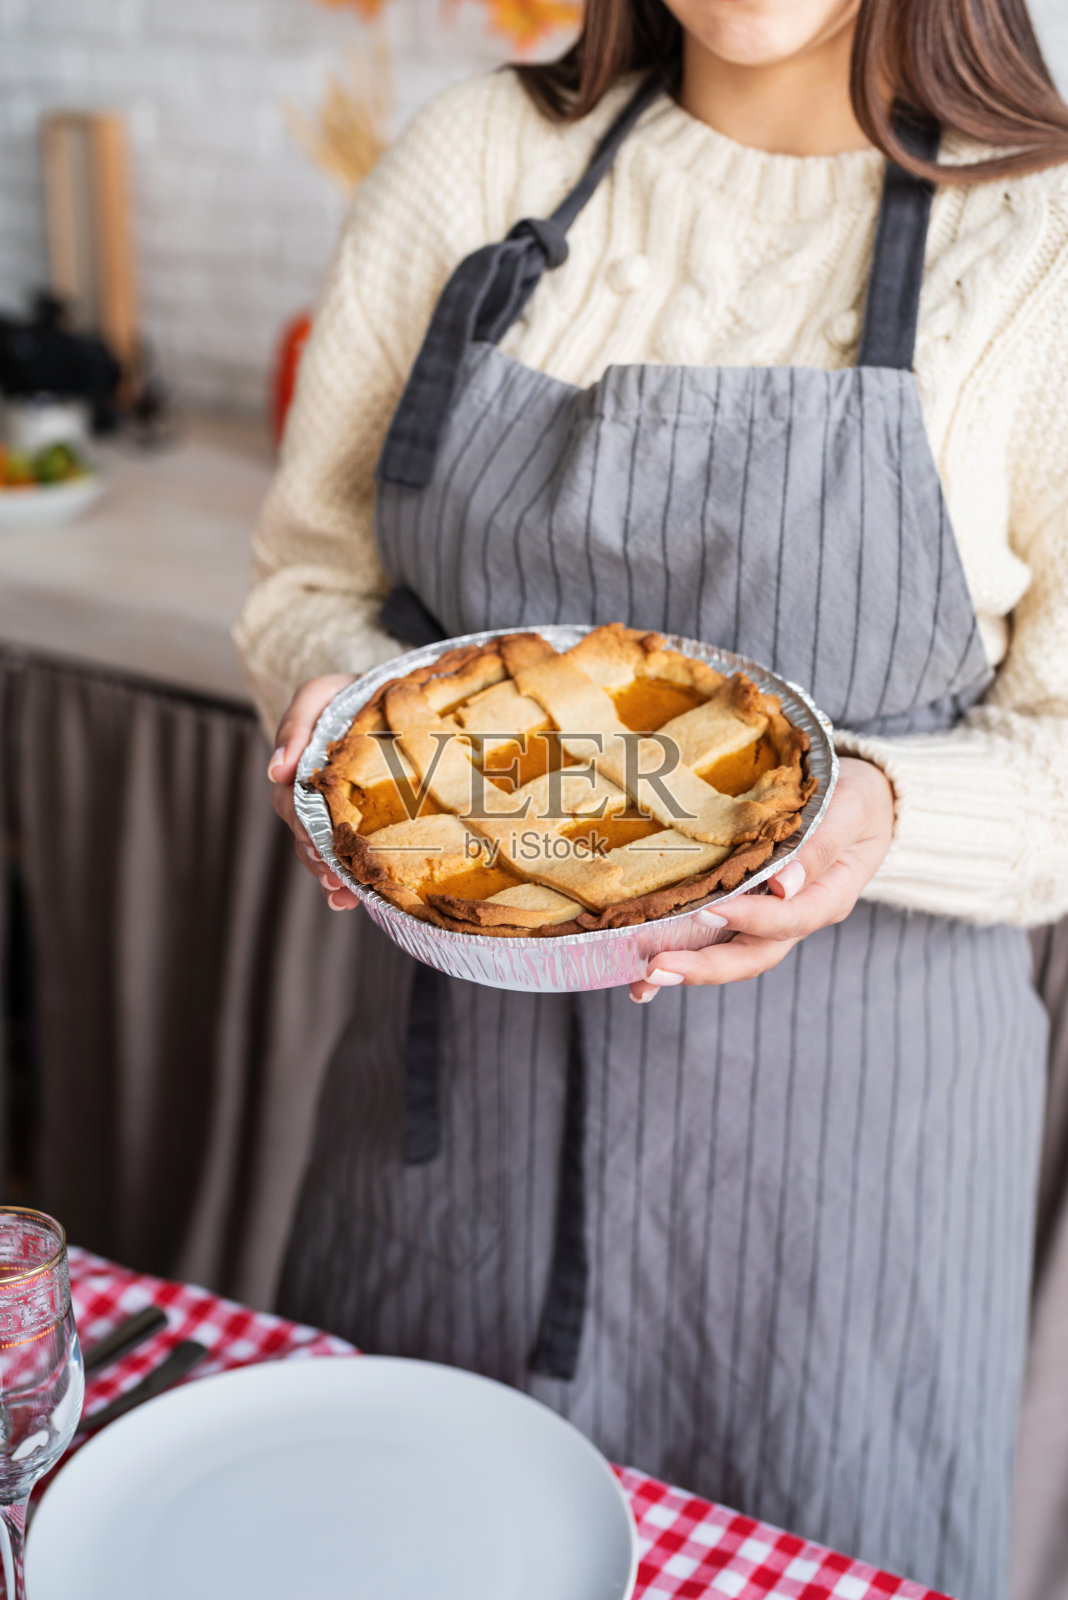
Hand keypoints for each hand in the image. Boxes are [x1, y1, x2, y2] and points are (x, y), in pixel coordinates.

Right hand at [268, 674, 359, 909]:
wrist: (399, 694)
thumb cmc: (355, 691)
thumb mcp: (322, 694)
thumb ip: (296, 724)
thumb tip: (276, 771)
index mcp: (301, 767)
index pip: (291, 801)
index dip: (302, 825)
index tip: (316, 843)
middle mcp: (313, 792)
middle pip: (305, 833)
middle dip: (318, 857)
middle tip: (336, 876)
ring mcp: (336, 809)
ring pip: (321, 850)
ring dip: (328, 874)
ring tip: (343, 893)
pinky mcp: (362, 823)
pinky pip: (346, 855)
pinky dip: (345, 881)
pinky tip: (348, 900)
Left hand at [629, 757, 894, 1001]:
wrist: (861, 801)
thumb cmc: (855, 799)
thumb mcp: (848, 811)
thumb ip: (820, 847)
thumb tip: (784, 887)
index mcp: (827, 896)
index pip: (788, 920)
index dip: (750, 919)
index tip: (710, 910)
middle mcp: (796, 918)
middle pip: (753, 955)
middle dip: (704, 967)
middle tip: (657, 968)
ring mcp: (770, 920)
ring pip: (731, 955)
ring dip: (687, 969)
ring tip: (643, 979)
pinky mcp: (747, 913)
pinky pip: (717, 941)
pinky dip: (683, 957)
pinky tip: (643, 973)